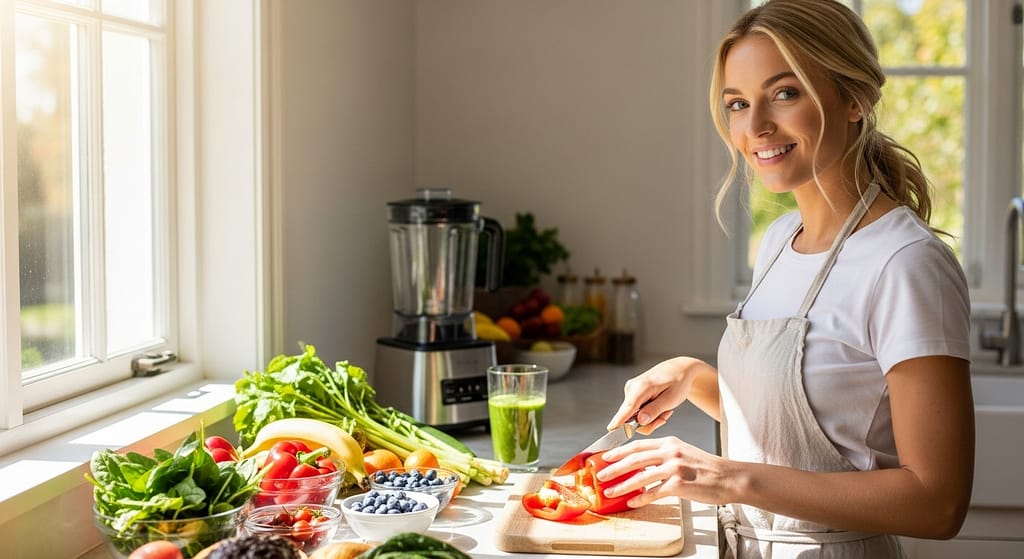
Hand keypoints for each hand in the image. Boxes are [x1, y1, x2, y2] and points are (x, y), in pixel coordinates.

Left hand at [596, 437, 732, 507]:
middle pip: (634, 458)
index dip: (619, 451)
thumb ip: (664, 455)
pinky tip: (632, 502)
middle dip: (614, 468)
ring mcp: (674, 467)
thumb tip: (643, 464)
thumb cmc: (708, 468)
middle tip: (601, 475)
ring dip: (622, 485)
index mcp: (670, 442)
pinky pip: (654, 492)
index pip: (638, 444)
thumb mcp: (684, 452)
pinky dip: (641, 498)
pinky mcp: (679, 484)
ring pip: (640, 476)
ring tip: (610, 491)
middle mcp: (670, 452)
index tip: (606, 457)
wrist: (730, 477)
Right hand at [606, 357, 705, 434]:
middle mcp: (631, 389)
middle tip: (665, 416)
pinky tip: (659, 406)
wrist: (678, 369)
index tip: (610, 432)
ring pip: (636, 417)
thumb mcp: (671, 399)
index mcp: (640, 388)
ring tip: (665, 409)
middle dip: (649, 423)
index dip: (618, 423)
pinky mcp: (632, 394)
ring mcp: (630, 391)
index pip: (626, 410)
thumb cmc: (677, 383)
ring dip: (651, 418)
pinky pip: (637, 412)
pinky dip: (649, 413)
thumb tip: (639, 422)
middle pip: (632, 418)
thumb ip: (654, 411)